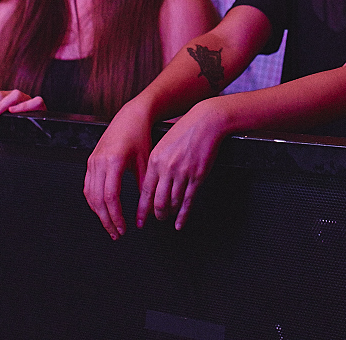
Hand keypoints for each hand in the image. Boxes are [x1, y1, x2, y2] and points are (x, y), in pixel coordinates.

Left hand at [0, 88, 43, 127]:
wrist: (36, 132)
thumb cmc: (16, 126)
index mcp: (6, 97)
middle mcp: (16, 97)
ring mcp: (29, 100)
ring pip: (15, 95)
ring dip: (0, 106)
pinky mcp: (40, 106)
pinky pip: (35, 101)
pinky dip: (23, 106)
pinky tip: (12, 111)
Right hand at [83, 103, 156, 239]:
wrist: (131, 116)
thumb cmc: (140, 136)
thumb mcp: (146, 163)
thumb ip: (144, 188)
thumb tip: (145, 212)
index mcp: (114, 162)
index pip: (111, 197)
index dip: (116, 216)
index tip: (123, 228)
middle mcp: (99, 162)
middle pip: (97, 199)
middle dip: (106, 220)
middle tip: (116, 233)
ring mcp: (92, 161)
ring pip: (89, 194)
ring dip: (98, 213)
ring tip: (110, 225)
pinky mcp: (90, 161)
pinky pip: (87, 186)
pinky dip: (93, 201)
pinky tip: (102, 209)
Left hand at [140, 98, 229, 230]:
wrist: (205, 122)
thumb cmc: (185, 131)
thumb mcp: (163, 145)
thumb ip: (156, 164)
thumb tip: (152, 184)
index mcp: (155, 160)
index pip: (146, 191)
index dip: (142, 210)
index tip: (140, 220)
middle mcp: (167, 168)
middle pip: (158, 201)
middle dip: (157, 215)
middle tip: (157, 219)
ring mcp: (183, 173)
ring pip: (173, 202)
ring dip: (170, 214)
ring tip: (168, 218)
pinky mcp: (197, 176)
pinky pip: (188, 201)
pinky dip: (183, 215)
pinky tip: (180, 222)